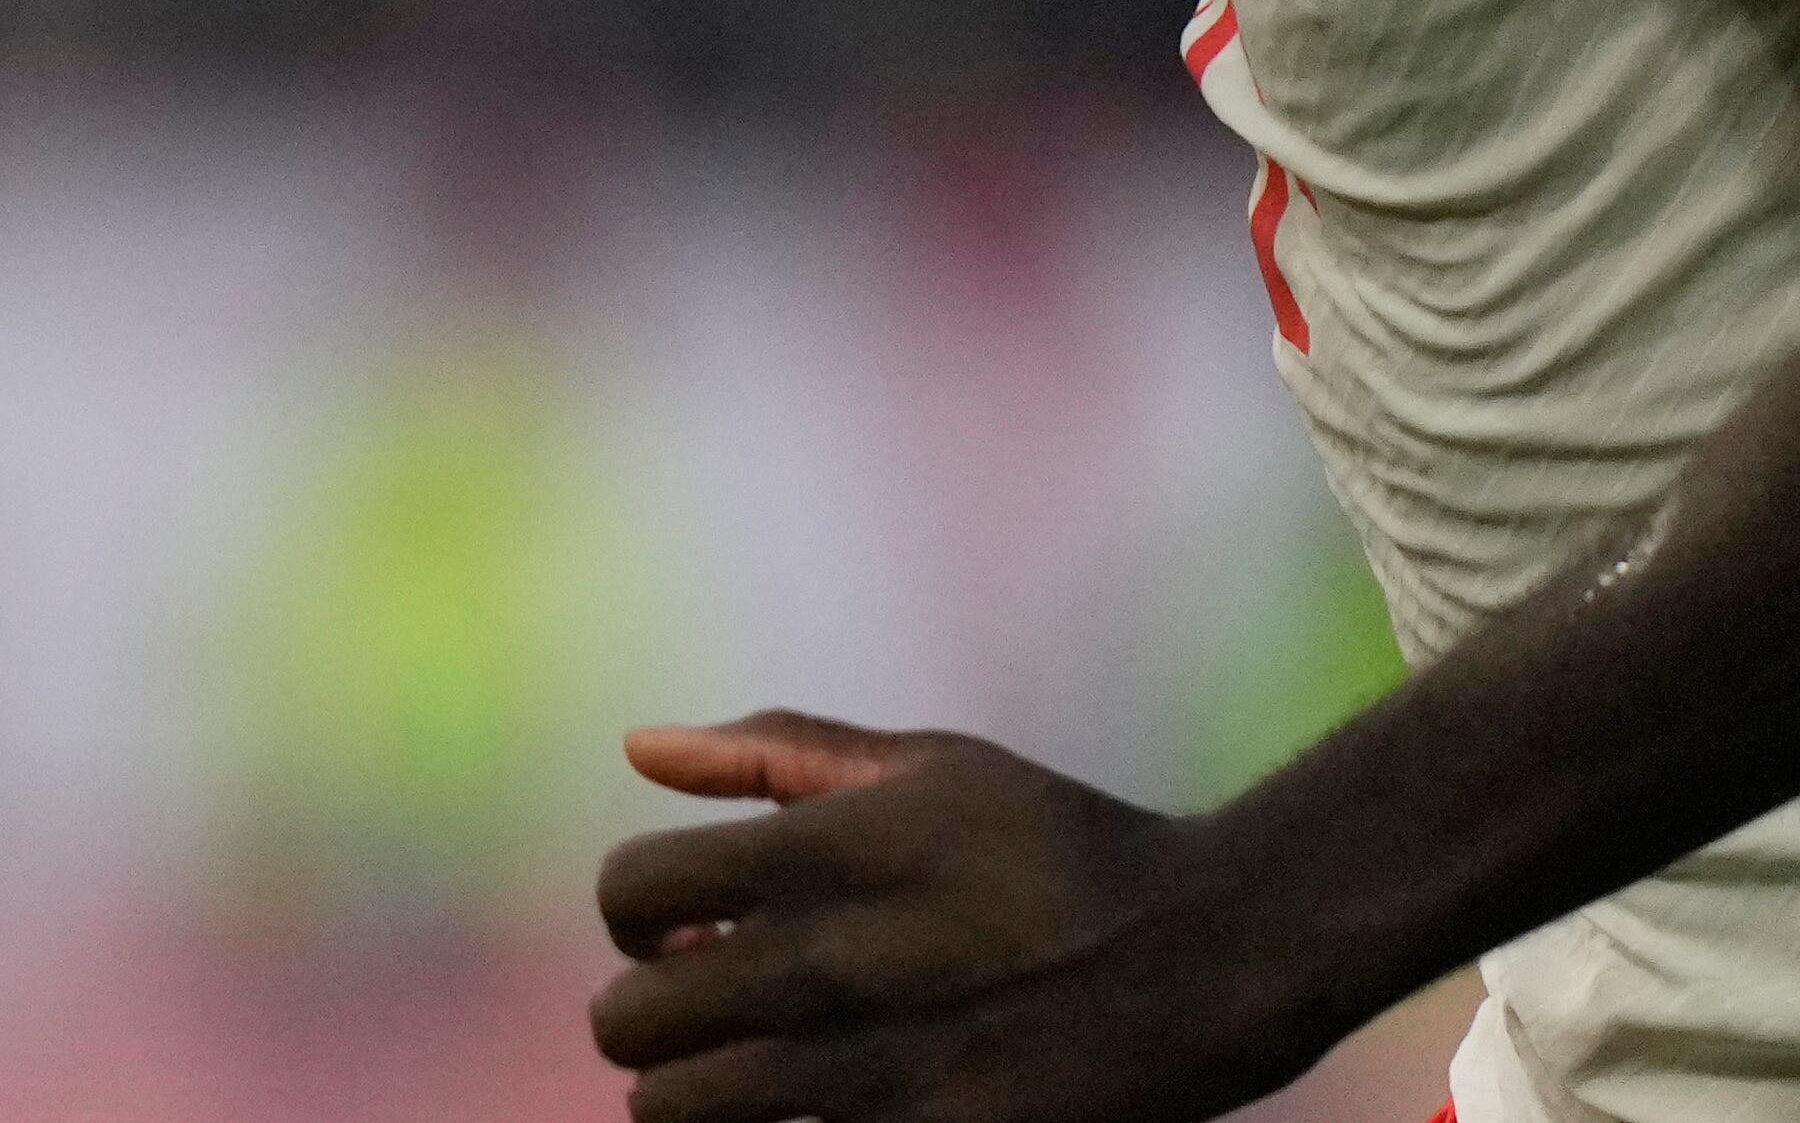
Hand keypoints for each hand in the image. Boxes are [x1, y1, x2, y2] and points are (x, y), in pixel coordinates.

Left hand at [590, 711, 1332, 1122]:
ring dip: (692, 1092)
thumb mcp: (926, 765)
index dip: (634, 910)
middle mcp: (827, 969)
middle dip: (646, 1012)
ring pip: (676, 1112)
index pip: (625, 892)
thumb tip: (638, 747)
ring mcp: (872, 1073)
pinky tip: (818, 1109)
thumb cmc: (1056, 844)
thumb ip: (771, 752)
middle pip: (628, 1022)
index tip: (682, 922)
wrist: (1210, 955)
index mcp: (818, 861)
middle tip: (705, 1005)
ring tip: (746, 1071)